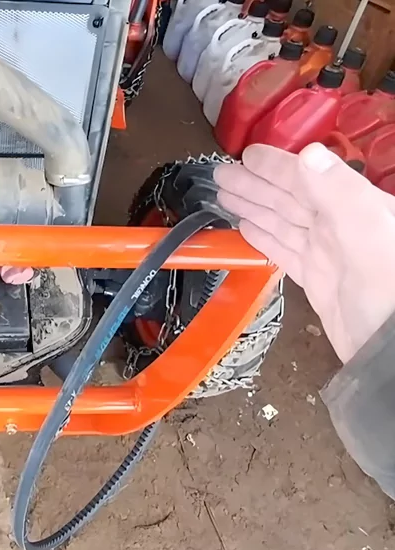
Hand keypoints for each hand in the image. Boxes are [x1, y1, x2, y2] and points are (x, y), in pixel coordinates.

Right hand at [213, 143, 394, 363]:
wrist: (391, 346)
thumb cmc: (388, 288)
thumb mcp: (367, 230)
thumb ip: (337, 190)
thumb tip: (307, 153)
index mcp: (355, 207)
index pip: (306, 178)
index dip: (275, 166)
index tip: (246, 155)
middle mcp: (340, 227)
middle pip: (289, 199)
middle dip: (254, 185)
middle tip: (220, 175)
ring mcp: (327, 255)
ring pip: (282, 223)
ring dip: (253, 208)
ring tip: (223, 196)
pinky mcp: (317, 281)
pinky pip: (284, 252)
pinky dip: (263, 238)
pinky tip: (245, 229)